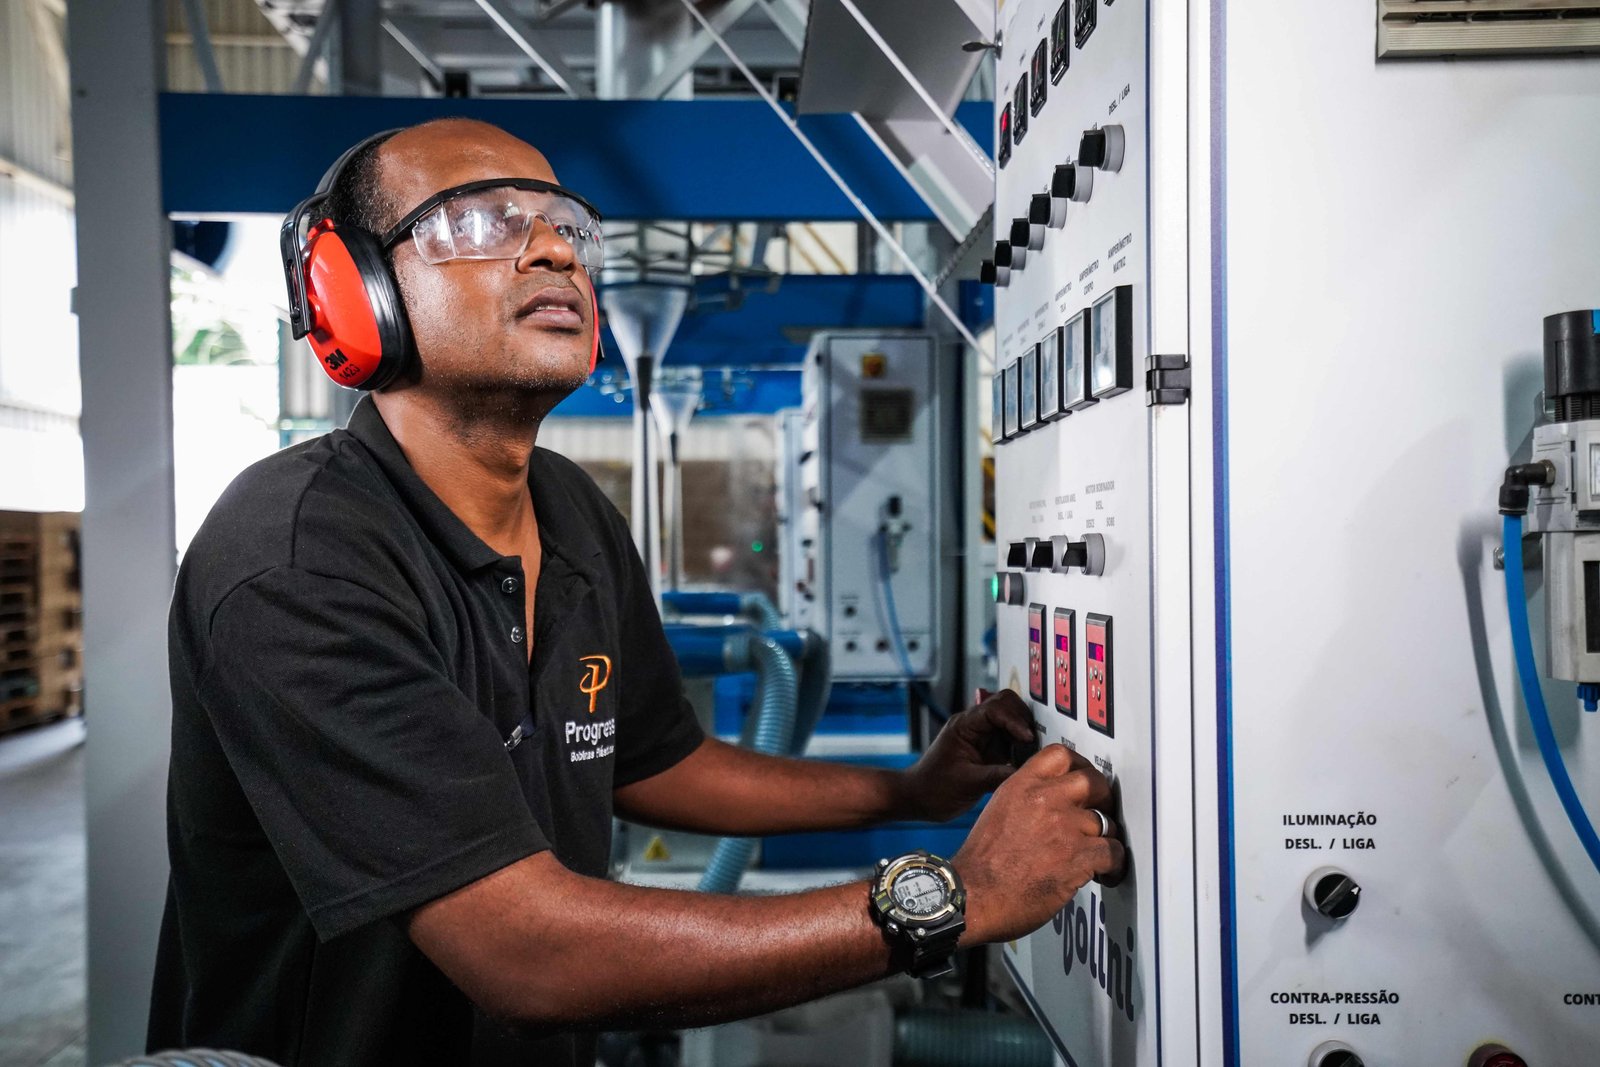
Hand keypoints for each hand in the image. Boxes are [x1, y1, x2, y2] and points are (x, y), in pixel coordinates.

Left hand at [897, 688, 1038, 822]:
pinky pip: (1009, 738)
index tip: (1027, 738)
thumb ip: (997, 776)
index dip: (1014, 721)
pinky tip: (1025, 759)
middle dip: (1022, 719)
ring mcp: (981, 735)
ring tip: (1032, 751)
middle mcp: (973, 725)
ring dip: (1023, 731)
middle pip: (1005, 704)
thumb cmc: (934, 789)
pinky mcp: (988, 749)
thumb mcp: (967, 784)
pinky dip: (1020, 745)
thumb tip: (1027, 772)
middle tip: (1034, 741)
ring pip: (1010, 719)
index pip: (994, 708)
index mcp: (964, 726)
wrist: (919, 798)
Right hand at [952, 744, 1123, 943]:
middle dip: (1103, 798)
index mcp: (1020, 786)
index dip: (1079, 765)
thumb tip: (1051, 804)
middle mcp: (1044, 799)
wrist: (972, 896)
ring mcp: (1064, 827)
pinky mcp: (1078, 857)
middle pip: (1093, 782)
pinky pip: (1114, 852)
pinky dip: (1113, 865)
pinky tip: (1106, 873)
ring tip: (1100, 853)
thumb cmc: (980, 864)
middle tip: (1101, 813)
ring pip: (1107, 821)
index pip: (1060, 755)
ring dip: (1106, 838)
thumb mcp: (997, 812)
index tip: (1084, 779)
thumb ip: (1026, 800)